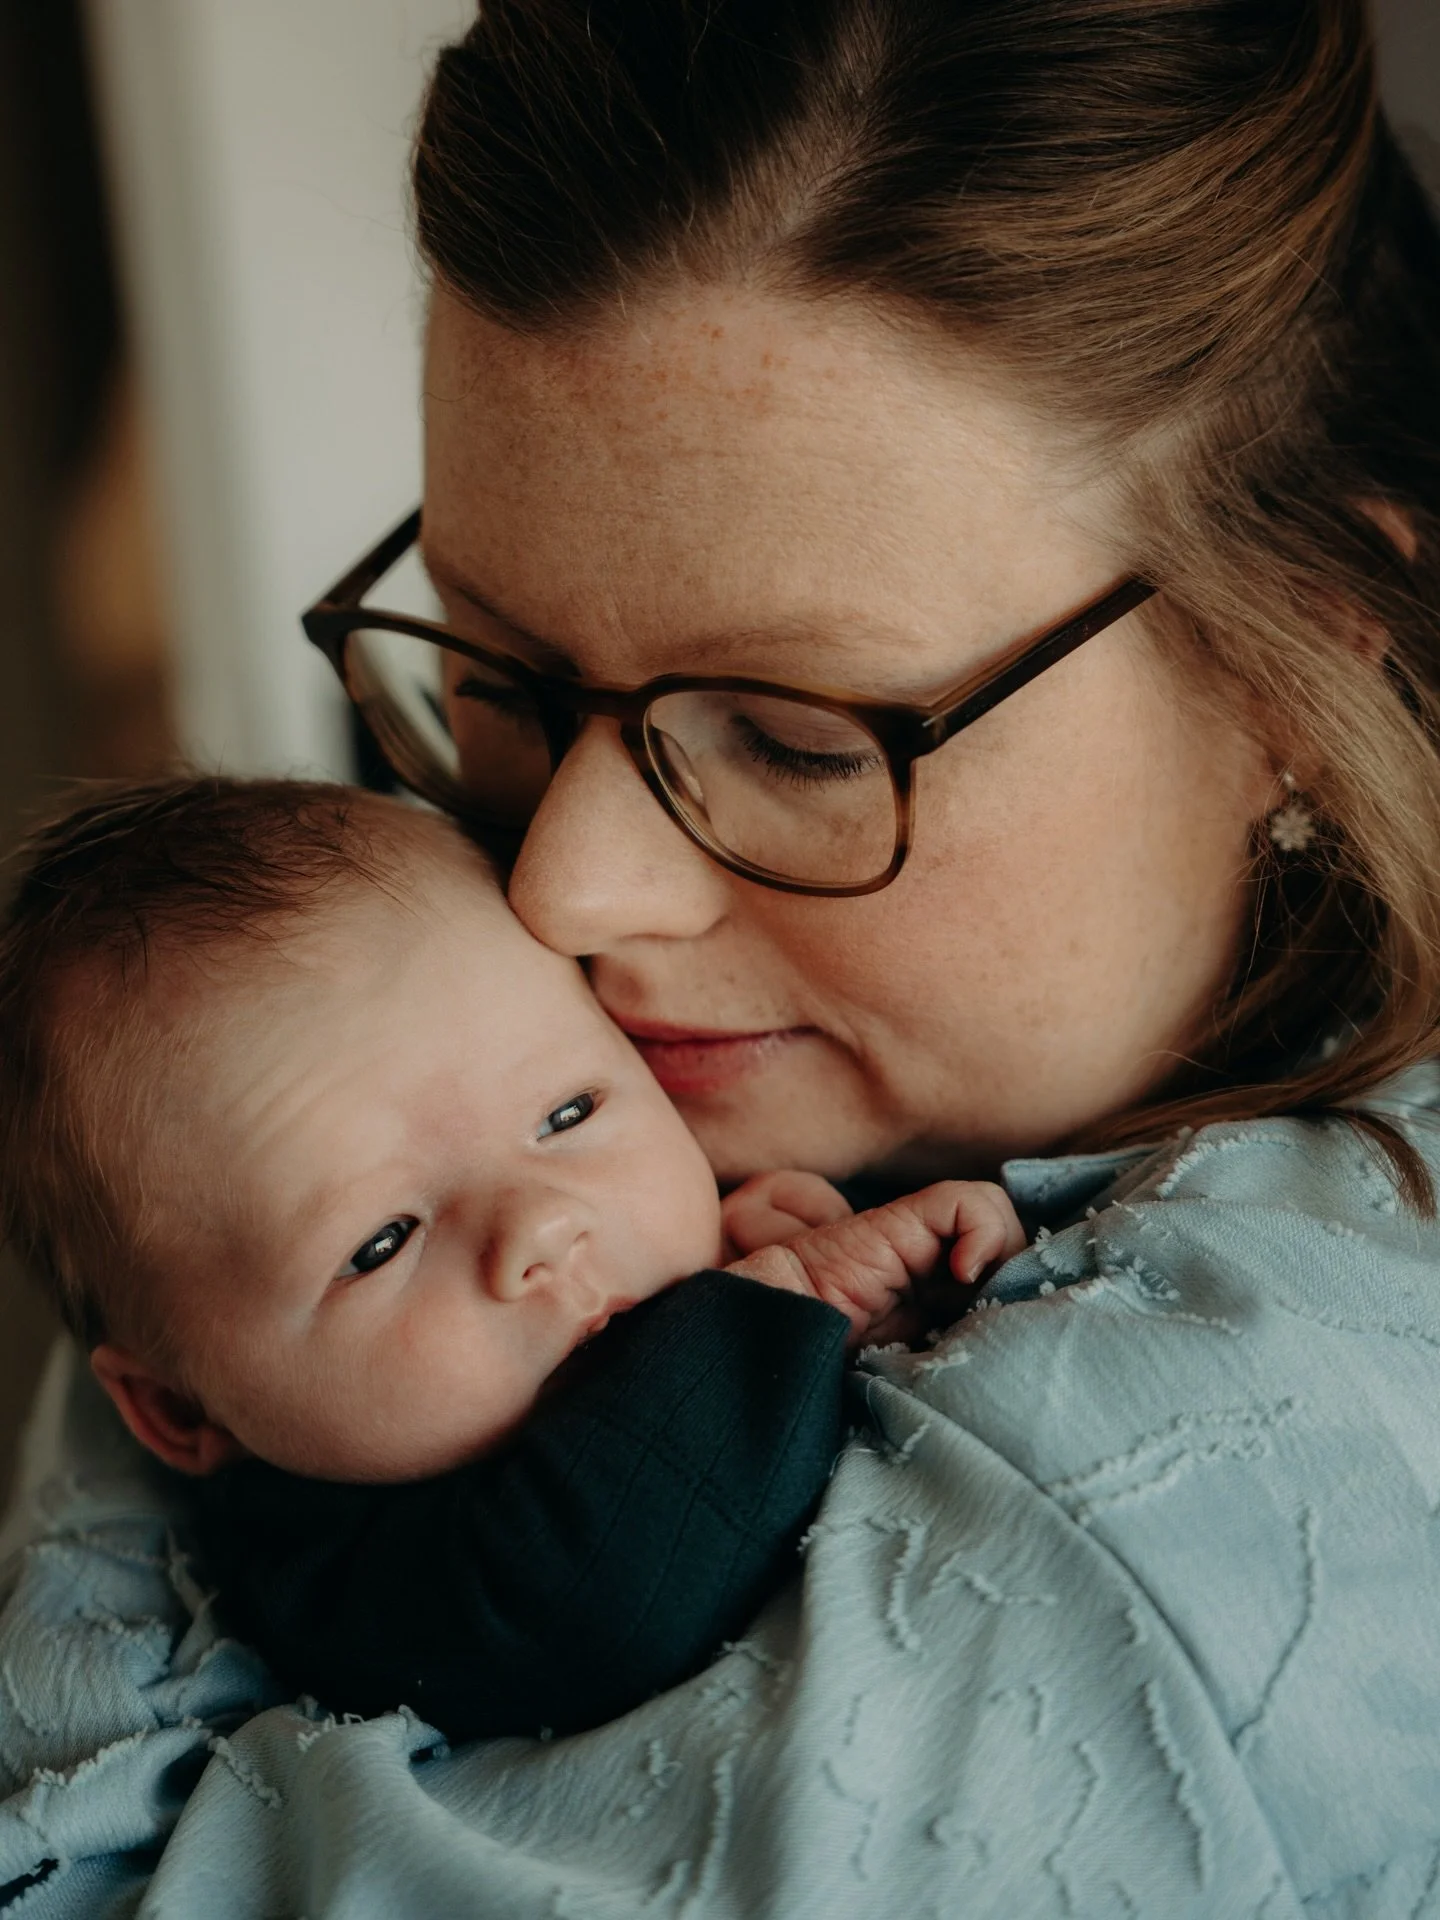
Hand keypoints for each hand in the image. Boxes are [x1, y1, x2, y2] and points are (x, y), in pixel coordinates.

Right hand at [727, 1180, 1025, 1347]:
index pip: (1007, 1269)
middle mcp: (934, 1259)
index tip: (1021, 1327)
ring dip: (1005, 1252)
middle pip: (1012, 1239)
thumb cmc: (837, 1363)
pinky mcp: (903, 1221)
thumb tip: (1020, 1358)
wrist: (778, 1336)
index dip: (1024, 1288)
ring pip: (997, 1212)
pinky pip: (966, 1204)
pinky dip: (981, 1232)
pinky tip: (962, 1274)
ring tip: (977, 1292)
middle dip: (1022, 1274)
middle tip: (1007, 1312)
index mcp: (939, 1295)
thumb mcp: (917, 1367)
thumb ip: (958, 1348)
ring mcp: (919, 1236)